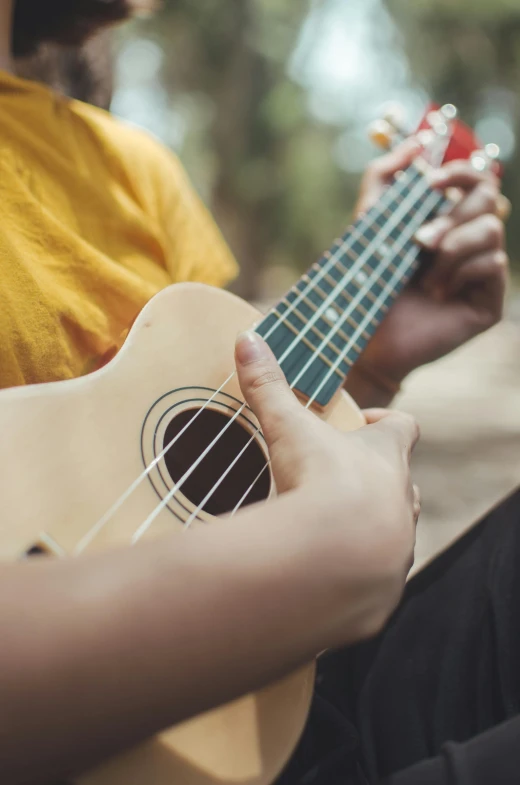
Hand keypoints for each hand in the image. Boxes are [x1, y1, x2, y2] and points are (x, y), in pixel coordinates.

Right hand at [235, 331, 419, 642]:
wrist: (336, 560)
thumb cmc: (321, 482)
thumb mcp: (290, 429)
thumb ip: (268, 385)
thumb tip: (248, 338)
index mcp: (385, 456)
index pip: (403, 427)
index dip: (386, 421)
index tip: (364, 421)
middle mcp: (401, 501)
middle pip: (403, 482)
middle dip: (377, 480)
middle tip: (341, 481)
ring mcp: (397, 548)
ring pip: (396, 532)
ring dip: (371, 528)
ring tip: (334, 531)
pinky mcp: (383, 591)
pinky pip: (378, 581)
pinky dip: (357, 576)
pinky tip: (327, 576)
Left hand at [350, 141, 508, 401]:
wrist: (365, 335)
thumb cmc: (367, 283)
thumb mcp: (369, 223)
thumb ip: (384, 177)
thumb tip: (414, 143)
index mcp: (447, 219)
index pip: (475, 179)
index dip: (460, 171)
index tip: (430, 181)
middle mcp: (471, 241)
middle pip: (490, 199)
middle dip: (452, 215)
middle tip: (419, 242)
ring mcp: (483, 271)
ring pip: (492, 230)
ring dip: (452, 247)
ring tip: (423, 276)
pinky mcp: (489, 301)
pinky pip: (493, 265)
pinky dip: (459, 274)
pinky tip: (436, 294)